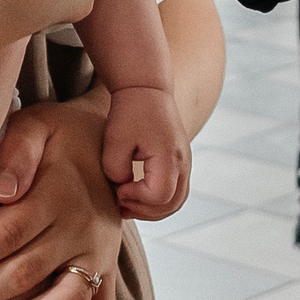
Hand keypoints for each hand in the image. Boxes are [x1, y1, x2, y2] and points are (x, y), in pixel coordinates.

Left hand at [0, 100, 125, 299]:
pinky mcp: (109, 270)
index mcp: (57, 192)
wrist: (114, 143)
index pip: (8, 233)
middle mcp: (81, 227)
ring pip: (64, 299)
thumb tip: (1, 192)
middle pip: (26, 271)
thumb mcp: (36, 125)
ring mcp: (98, 253)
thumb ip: (16, 153)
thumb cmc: (57, 136)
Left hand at [102, 83, 188, 220]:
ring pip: (176, 201)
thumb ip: (116, 172)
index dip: (136, 198)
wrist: (147, 89)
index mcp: (169, 156)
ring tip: (127, 204)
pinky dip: (158, 201)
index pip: (159, 195)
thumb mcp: (114, 142)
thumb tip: (124, 189)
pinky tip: (136, 195)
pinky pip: (175, 192)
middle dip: (145, 211)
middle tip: (121, 203)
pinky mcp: (180, 162)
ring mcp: (185, 163)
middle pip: (172, 204)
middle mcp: (183, 162)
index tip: (118, 187)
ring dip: (152, 209)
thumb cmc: (130, 112)